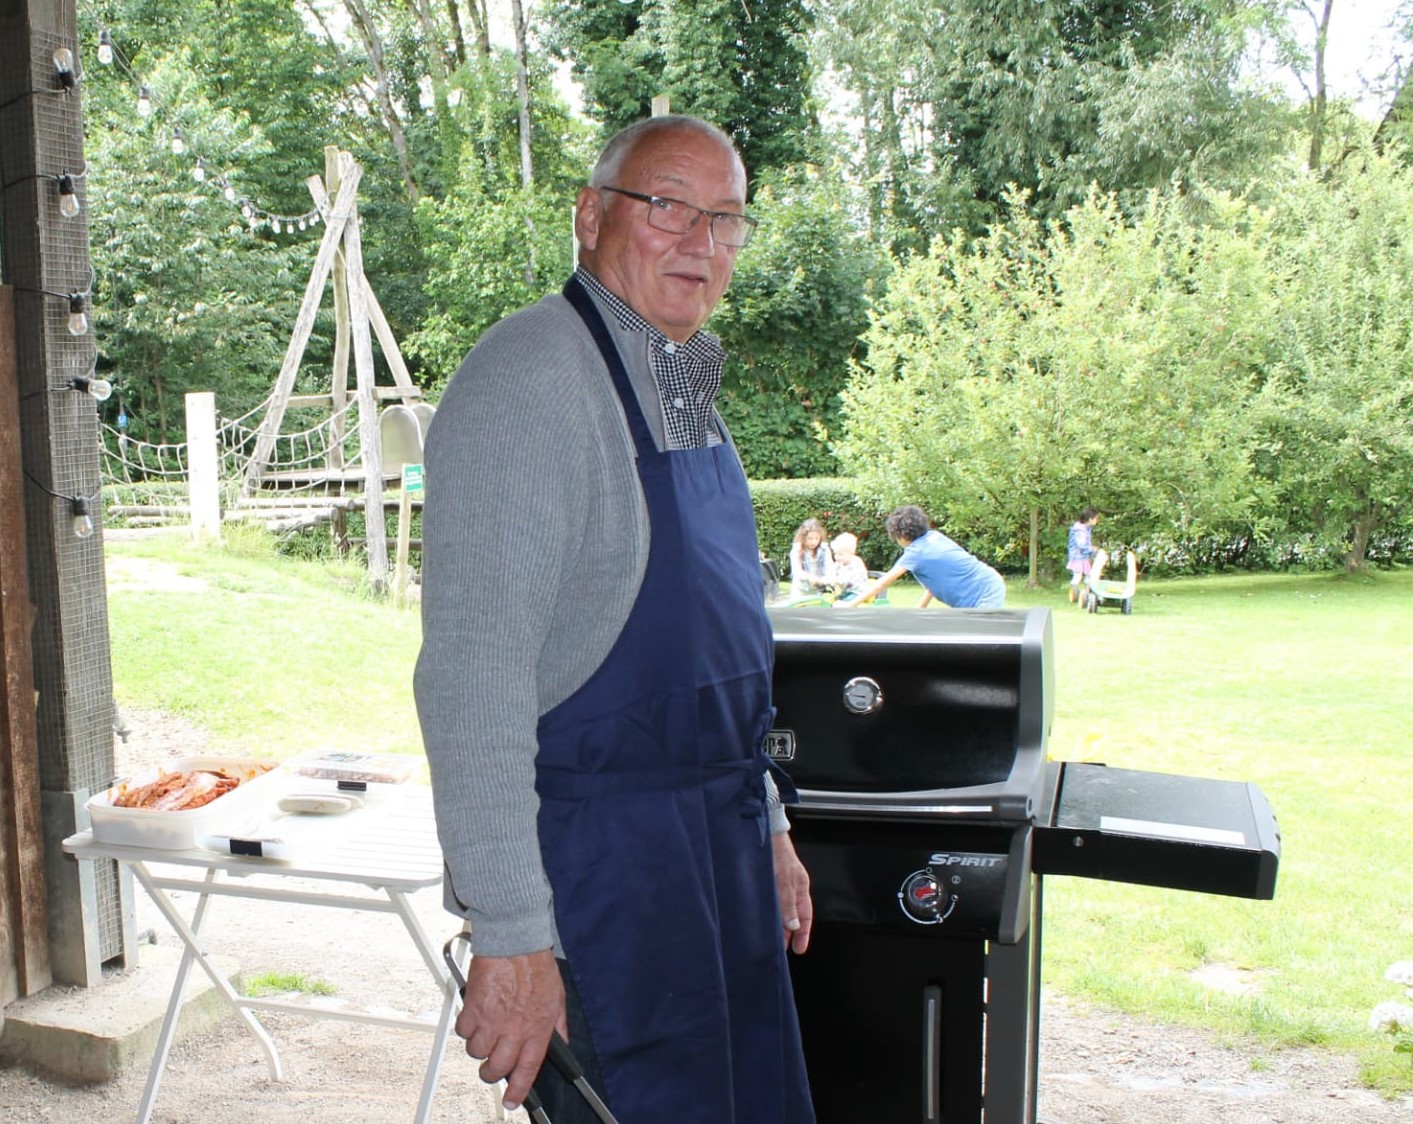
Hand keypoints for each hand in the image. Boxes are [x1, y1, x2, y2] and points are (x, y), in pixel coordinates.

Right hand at [456, 949, 566, 1111]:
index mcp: (537, 1028)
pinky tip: (475, 1015)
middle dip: (491, 1072)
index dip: (519, 1091)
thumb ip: (559, 1025)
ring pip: (476, 1052)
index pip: (528, 1070)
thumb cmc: (536, 965)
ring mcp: (492, 1021)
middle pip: (496, 1068)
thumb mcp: (558, 997)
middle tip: (491, 1064)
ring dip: (479, 1045)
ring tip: (486, 1029)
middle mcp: (514, 1029)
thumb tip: (562, 1042)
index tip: (513, 1101)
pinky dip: (466, 1027)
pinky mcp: (473, 1009)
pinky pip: (463, 1031)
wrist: (515, 940)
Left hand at [771, 832, 812, 953]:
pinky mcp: (765, 883)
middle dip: (788, 933)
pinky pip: (767, 902)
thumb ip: (788, 903)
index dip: (803, 934)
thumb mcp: (785, 880)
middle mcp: (790, 888)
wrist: (764, 833)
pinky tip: (759, 921)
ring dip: (776, 925)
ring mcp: (777, 885)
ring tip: (770, 940)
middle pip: (792, 916)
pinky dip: (765, 913)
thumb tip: (793, 926)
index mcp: (801, 887)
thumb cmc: (778, 852)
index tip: (799, 949)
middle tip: (782, 950)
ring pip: (779, 910)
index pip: (805, 916)